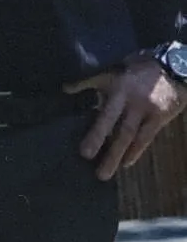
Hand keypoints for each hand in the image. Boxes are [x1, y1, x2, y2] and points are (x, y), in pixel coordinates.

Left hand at [75, 55, 185, 180]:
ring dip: (116, 155)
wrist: (175, 67)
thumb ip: (91, 81)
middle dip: (101, 142)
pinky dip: (136, 151)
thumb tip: (65, 89)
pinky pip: (146, 138)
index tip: (82, 148)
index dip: (93, 126)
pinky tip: (126, 163)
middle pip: (115, 124)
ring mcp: (146, 110)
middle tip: (88, 160)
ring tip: (104, 174)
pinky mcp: (159, 117)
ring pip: (129, 135)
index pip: (102, 105)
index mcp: (117, 88)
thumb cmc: (137, 70)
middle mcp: (132, 100)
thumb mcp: (113, 71)